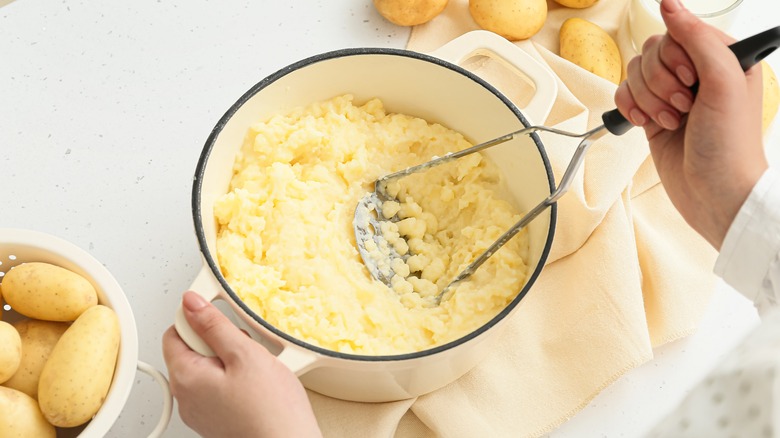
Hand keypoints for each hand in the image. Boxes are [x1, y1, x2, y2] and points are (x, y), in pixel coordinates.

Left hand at [162, 291, 321, 437]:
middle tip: (245, 350)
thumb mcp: (245, 354)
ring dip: (231, 360)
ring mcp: (201, 411)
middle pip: (192, 350)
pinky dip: (235, 380)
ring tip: (255, 371)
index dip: (199, 319)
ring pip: (209, 368)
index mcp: (185, 377)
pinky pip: (218, 387)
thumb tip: (192, 303)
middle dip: (219, 341)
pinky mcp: (216, 419)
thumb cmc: (270, 411)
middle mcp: (186, 397)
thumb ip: (215, 325)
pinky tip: (256, 385)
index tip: (221, 319)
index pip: (175, 331)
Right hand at [614, 0, 767, 248]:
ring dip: (647, 100)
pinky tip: (645, 125)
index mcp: (721, 58)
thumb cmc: (730, 145)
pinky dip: (629, 109)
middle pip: (651, 52)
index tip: (691, 82)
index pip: (678, 33)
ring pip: (635, 73)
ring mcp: (671, 95)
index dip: (675, 58)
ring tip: (670, 122)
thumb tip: (669, 4)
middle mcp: (695, 73)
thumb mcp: (724, 83)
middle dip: (660, 83)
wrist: (715, 195)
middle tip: (683, 108)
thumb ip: (696, 39)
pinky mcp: (651, 115)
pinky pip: (624, 95)